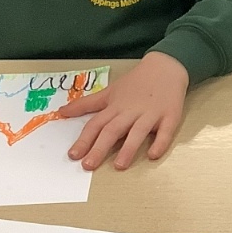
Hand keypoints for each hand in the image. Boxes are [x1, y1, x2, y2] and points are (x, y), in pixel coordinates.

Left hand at [66, 52, 189, 169]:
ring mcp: (151, 114)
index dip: (84, 140)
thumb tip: (61, 112)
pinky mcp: (170, 116)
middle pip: (113, 130)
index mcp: (115, 107)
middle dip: (100, 148)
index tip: (73, 155)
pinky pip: (165, 132)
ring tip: (119, 165)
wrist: (165, 67)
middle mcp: (131, 111)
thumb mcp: (109, 92)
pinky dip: (160, 143)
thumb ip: (86, 104)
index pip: (96, 124)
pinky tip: (153, 155)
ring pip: (138, 132)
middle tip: (88, 165)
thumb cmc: (136, 83)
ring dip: (128, 148)